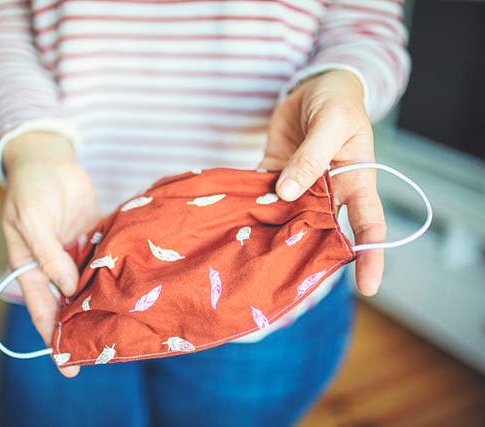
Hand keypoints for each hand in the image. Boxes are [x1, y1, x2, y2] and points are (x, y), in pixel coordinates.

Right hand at [2, 132, 100, 376]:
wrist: (49, 159)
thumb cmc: (31, 188)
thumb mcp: (31, 220)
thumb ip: (48, 254)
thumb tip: (68, 289)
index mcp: (29, 266)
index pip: (41, 308)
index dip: (52, 337)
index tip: (65, 364)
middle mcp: (53, 266)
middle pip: (67, 305)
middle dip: (80, 329)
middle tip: (100, 355)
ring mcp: (75, 254)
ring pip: (88, 287)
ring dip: (101, 304)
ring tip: (121, 329)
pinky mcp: (94, 240)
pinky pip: (104, 261)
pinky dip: (115, 274)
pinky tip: (133, 290)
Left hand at [259, 70, 385, 295]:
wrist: (312, 86)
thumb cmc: (336, 102)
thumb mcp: (330, 123)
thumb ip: (310, 158)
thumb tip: (286, 193)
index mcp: (356, 181)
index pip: (370, 225)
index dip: (372, 256)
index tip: (369, 288)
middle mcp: (329, 192)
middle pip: (324, 232)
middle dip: (310, 258)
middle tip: (291, 286)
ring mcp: (300, 186)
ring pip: (289, 218)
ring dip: (274, 236)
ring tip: (256, 264)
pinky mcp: (274, 175)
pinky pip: (264, 197)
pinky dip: (251, 209)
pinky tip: (236, 225)